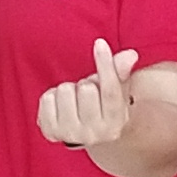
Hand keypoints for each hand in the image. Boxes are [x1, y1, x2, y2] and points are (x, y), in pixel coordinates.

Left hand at [37, 39, 144, 153]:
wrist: (84, 134)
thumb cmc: (101, 106)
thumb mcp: (116, 91)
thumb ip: (121, 72)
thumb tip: (130, 55)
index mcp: (115, 123)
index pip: (110, 90)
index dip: (105, 64)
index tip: (100, 42)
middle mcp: (94, 134)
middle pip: (86, 88)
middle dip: (86, 84)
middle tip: (87, 95)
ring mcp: (71, 134)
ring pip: (65, 90)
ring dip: (68, 90)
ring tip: (74, 101)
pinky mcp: (50, 132)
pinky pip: (47, 98)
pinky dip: (52, 97)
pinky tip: (60, 107)